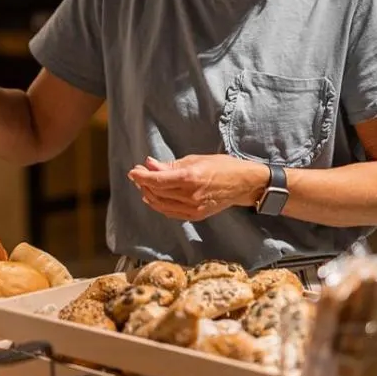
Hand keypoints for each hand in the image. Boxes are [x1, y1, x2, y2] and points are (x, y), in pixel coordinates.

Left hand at [127, 154, 267, 220]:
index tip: (133, 171)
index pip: (157, 180)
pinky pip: (171, 212)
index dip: (141, 177)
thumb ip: (171, 164)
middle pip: (157, 193)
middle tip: (138, 174)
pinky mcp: (196, 216)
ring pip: (161, 205)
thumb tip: (149, 164)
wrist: (243, 184)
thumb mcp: (195, 159)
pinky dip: (159, 205)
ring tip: (144, 185)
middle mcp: (190, 195)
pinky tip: (154, 198)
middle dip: (143, 184)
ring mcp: (193, 208)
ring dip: (149, 195)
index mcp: (190, 178)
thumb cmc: (222, 166)